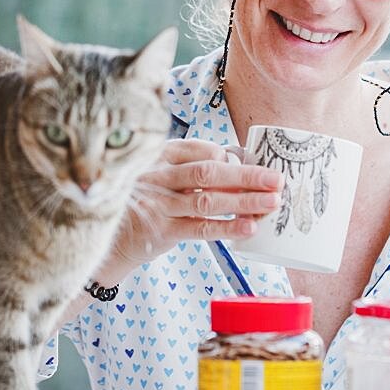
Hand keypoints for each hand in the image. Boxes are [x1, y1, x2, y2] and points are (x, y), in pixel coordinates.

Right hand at [114, 138, 282, 265]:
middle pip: (209, 172)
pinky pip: (200, 228)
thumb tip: (241, 162)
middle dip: (248, 176)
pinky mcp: (161, 231)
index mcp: (160, 155)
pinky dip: (227, 227)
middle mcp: (158, 175)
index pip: (201, 150)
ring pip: (208, 200)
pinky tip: (249, 227)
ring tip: (272, 203)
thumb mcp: (164, 176)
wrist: (113, 239)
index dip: (232, 158)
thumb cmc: (149, 202)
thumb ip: (194, 168)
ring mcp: (158, 203)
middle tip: (277, 180)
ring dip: (244, 201)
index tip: (256, 165)